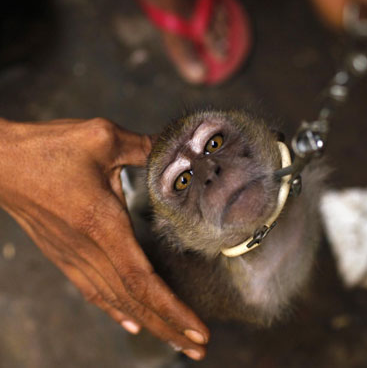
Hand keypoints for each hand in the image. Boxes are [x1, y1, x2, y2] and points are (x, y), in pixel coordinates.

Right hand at [0, 118, 207, 360]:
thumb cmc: (47, 148)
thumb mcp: (102, 137)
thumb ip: (144, 147)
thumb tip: (178, 150)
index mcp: (102, 225)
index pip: (143, 280)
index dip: (173, 309)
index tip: (199, 331)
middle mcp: (88, 250)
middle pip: (134, 301)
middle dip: (170, 328)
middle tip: (200, 349)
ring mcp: (73, 257)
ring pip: (116, 301)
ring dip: (150, 323)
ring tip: (176, 341)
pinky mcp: (63, 255)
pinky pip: (93, 291)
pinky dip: (117, 309)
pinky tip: (132, 322)